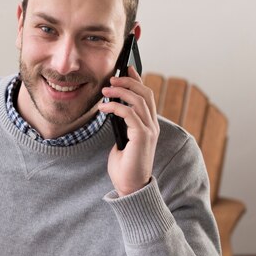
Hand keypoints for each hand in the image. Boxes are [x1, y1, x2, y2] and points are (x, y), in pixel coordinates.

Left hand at [98, 66, 158, 195]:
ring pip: (139, 101)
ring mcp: (149, 131)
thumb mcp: (123, 140)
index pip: (147, 96)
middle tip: (112, 78)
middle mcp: (152, 126)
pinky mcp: (142, 137)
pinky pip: (130, 114)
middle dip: (129, 82)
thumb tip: (113, 109)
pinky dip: (115, 107)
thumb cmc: (124, 166)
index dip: (138, 80)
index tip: (126, 68)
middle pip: (145, 94)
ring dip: (121, 92)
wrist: (130, 187)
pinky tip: (103, 108)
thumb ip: (123, 125)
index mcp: (149, 125)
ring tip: (105, 90)